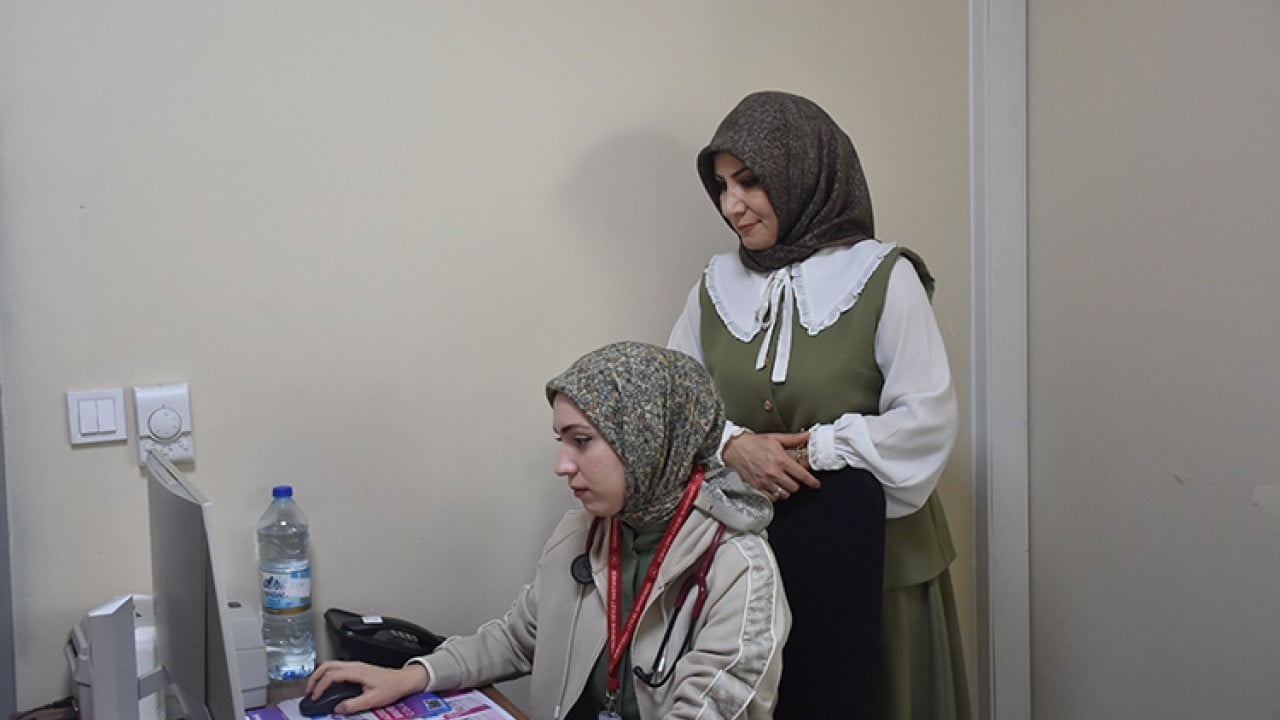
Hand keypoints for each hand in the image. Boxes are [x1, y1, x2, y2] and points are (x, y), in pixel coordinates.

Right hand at [305, 660, 428, 715]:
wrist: (403, 680)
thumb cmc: (391, 687)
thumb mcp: (373, 700)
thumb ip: (354, 705)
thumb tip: (338, 708)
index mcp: (357, 671)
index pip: (332, 675)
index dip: (320, 686)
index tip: (315, 696)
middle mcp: (355, 666)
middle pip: (328, 665)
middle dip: (315, 676)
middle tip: (308, 690)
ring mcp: (356, 666)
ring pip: (332, 664)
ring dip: (320, 674)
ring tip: (314, 687)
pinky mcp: (358, 669)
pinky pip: (338, 668)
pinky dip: (328, 674)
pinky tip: (327, 684)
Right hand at [722, 431, 819, 501]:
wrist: (734, 448)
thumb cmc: (754, 443)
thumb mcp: (775, 438)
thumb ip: (793, 439)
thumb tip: (807, 436)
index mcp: (781, 460)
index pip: (802, 475)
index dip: (811, 481)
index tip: (816, 484)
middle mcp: (774, 472)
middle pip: (794, 487)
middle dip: (796, 483)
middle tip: (793, 479)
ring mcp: (765, 481)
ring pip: (784, 494)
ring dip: (786, 490)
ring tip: (783, 483)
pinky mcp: (757, 487)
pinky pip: (772, 498)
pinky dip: (775, 495)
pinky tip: (774, 487)